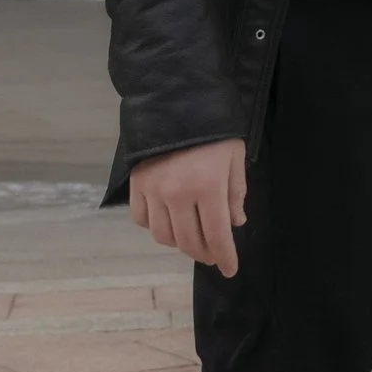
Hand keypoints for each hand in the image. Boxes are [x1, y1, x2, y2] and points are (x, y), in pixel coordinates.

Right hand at [129, 137, 246, 276]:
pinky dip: (155, 227)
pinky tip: (169, 221)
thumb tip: (235, 223)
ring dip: (180, 243)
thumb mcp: (234, 156)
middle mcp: (177, 194)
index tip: (230, 270)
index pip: (216, 235)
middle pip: (189, 241)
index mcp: (207, 186)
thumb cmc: (212, 129)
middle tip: (213, 254)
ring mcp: (153, 191)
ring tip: (192, 237)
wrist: (174, 101)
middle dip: (204, 253)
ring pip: (164, 236)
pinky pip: (142, 220)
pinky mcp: (136, 184)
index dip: (225, 257)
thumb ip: (235, 192)